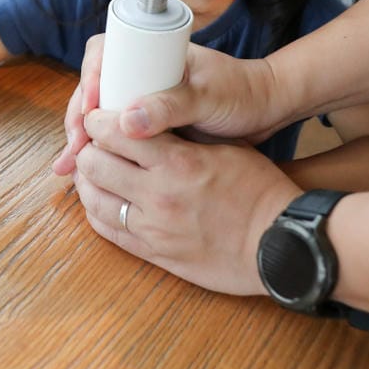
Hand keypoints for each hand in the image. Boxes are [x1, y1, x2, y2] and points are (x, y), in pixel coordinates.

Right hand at [55, 36, 276, 176]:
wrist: (270, 111)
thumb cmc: (243, 93)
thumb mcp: (207, 97)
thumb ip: (171, 106)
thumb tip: (125, 121)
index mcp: (151, 52)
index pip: (103, 55)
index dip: (88, 81)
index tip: (89, 110)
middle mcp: (142, 74)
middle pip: (95, 89)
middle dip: (78, 119)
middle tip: (74, 149)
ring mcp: (145, 99)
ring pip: (102, 116)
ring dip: (84, 140)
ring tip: (69, 169)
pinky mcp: (152, 125)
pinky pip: (118, 136)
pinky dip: (102, 153)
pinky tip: (90, 175)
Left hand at [72, 109, 302, 295]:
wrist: (281, 243)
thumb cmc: (259, 190)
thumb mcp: (224, 148)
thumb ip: (180, 135)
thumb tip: (142, 118)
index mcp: (177, 162)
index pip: (114, 131)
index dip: (97, 120)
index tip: (97, 116)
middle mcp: (158, 195)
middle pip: (93, 163)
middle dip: (87, 147)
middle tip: (91, 141)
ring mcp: (152, 227)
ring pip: (93, 199)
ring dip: (86, 180)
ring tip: (92, 169)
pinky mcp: (153, 253)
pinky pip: (107, 230)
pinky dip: (96, 211)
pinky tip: (101, 199)